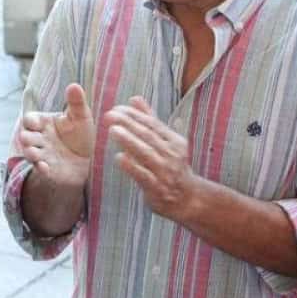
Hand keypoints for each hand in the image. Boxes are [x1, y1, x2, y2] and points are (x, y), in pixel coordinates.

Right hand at [17, 83, 94, 188]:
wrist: (92, 158)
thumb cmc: (83, 134)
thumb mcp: (81, 117)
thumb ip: (76, 102)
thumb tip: (74, 85)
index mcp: (44, 123)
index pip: (29, 120)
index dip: (30, 121)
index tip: (37, 123)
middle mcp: (40, 138)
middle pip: (25, 136)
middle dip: (25, 138)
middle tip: (28, 138)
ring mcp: (43, 154)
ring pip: (29, 152)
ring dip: (29, 153)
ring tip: (34, 153)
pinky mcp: (48, 169)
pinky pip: (39, 169)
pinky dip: (40, 168)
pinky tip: (45, 167)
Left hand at [104, 97, 197, 220]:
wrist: (187, 198)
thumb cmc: (171, 165)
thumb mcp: (165, 141)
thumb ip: (149, 120)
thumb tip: (134, 99)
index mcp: (173, 141)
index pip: (152, 124)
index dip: (134, 115)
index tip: (117, 108)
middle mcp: (171, 154)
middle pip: (148, 136)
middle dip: (129, 124)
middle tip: (109, 115)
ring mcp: (164, 172)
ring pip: (146, 154)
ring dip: (129, 141)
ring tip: (112, 131)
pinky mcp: (157, 188)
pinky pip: (143, 176)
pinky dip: (132, 166)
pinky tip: (118, 158)